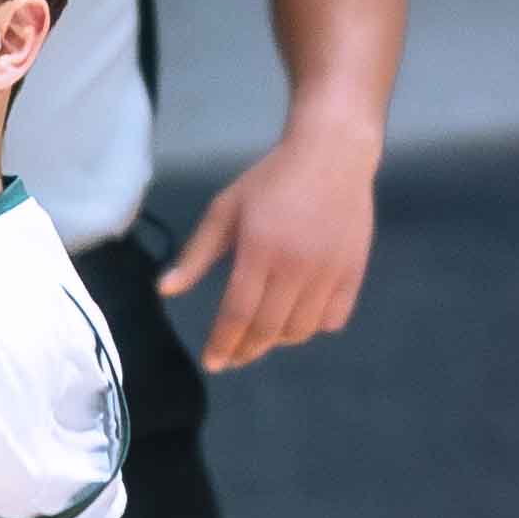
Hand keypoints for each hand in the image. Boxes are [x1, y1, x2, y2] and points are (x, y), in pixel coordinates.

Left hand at [158, 115, 379, 370]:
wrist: (332, 154)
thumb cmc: (271, 180)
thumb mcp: (225, 210)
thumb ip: (196, 254)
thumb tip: (165, 290)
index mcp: (260, 250)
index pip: (237, 313)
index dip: (222, 344)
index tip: (212, 362)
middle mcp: (297, 265)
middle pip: (268, 329)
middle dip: (246, 351)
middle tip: (232, 358)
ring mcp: (329, 270)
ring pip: (300, 330)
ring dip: (277, 341)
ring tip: (261, 335)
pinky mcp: (354, 270)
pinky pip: (333, 319)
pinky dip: (313, 327)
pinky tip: (297, 318)